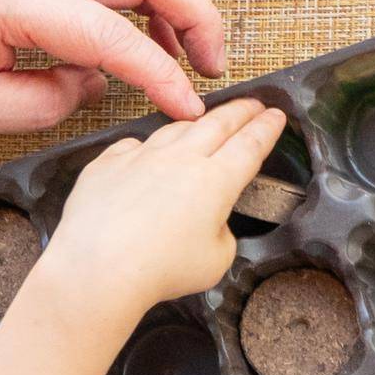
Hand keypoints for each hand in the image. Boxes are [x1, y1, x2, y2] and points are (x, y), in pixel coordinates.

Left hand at [42, 97, 284, 316]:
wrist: (98, 268)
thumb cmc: (158, 270)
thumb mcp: (217, 260)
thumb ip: (221, 234)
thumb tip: (210, 225)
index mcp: (216, 181)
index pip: (251, 144)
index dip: (267, 127)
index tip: (276, 115)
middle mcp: (181, 160)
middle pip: (219, 124)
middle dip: (242, 110)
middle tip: (254, 104)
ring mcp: (142, 157)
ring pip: (176, 128)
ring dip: (197, 123)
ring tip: (205, 124)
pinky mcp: (108, 164)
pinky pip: (133, 145)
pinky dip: (147, 147)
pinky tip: (148, 152)